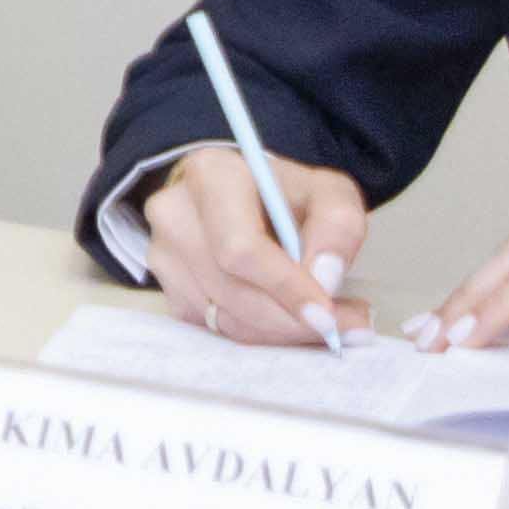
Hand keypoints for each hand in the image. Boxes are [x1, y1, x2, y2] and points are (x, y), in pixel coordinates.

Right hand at [136, 143, 369, 348]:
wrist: (240, 195)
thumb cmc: (284, 194)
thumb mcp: (327, 191)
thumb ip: (338, 225)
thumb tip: (324, 279)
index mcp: (211, 176)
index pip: (240, 248)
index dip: (284, 287)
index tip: (326, 316)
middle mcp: (175, 214)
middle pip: (233, 291)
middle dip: (292, 321)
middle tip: (344, 330)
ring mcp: (163, 254)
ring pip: (227, 318)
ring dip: (281, 332)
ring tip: (323, 322)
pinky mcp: (167, 287)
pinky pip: (216, 328)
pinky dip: (259, 332)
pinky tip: (285, 315)